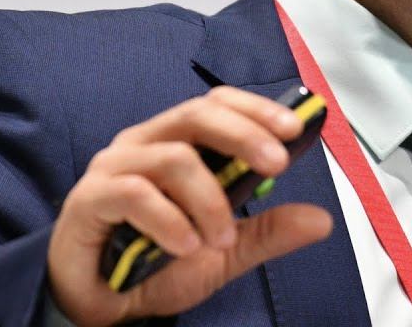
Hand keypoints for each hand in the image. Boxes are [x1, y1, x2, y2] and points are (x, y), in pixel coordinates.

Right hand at [46, 86, 333, 325]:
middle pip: (197, 115)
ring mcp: (114, 168)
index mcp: (176, 143)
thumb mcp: (225, 252)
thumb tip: (322, 220)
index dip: (256, 109)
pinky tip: (186, 246)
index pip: (217, 104)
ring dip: (209, 201)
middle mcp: (144, 144)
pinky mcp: (90, 199)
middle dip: (244, 135)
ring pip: (174, 158)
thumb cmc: (156, 264)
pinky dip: (170, 221)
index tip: (295, 128)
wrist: (102, 306)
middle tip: (276, 164)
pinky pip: (135, 194)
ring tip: (221, 240)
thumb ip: (267, 232)